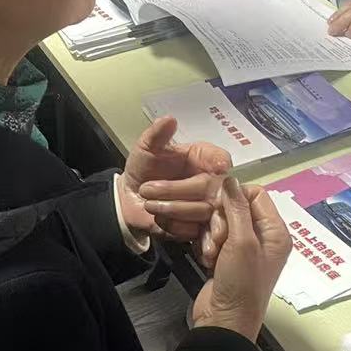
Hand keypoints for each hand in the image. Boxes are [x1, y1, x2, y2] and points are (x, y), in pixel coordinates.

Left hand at [123, 115, 230, 242]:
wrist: (129, 198)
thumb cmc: (143, 168)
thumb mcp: (145, 148)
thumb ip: (157, 134)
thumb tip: (169, 119)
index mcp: (200, 158)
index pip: (220, 157)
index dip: (221, 162)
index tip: (219, 167)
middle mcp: (209, 182)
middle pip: (210, 187)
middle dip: (178, 190)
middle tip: (147, 189)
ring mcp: (205, 207)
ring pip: (203, 211)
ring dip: (173, 208)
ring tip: (149, 204)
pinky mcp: (198, 229)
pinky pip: (195, 231)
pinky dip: (175, 226)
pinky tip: (159, 220)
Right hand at [191, 179, 289, 341]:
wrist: (224, 322)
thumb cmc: (240, 283)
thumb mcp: (241, 242)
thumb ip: (237, 208)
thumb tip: (231, 178)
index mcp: (275, 232)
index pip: (256, 194)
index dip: (235, 195)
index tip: (218, 205)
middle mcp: (262, 237)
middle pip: (236, 207)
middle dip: (220, 220)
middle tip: (217, 240)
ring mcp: (244, 249)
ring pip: (221, 222)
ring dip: (211, 235)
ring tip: (211, 254)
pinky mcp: (226, 258)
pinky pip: (213, 237)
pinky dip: (206, 245)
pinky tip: (205, 260)